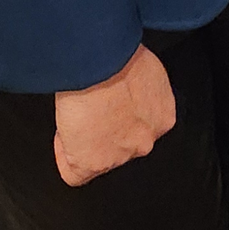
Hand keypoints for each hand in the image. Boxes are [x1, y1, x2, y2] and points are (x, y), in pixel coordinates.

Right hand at [54, 44, 175, 186]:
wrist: (99, 64)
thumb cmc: (119, 57)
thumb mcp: (146, 71)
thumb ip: (143, 91)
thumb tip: (129, 91)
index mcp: (163, 117)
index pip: (141, 128)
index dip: (121, 116)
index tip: (111, 106)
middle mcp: (145, 140)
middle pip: (122, 145)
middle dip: (107, 131)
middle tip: (93, 110)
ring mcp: (118, 156)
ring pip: (99, 158)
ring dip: (86, 140)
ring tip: (79, 114)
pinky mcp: (92, 164)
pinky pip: (73, 173)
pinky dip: (65, 155)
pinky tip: (66, 133)